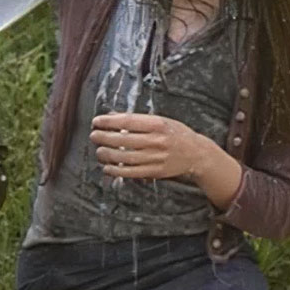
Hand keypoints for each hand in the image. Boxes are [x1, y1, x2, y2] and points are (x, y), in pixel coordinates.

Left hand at [90, 112, 212, 180]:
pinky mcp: (156, 172)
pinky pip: (132, 172)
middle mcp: (156, 141)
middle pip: (123, 140)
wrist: (197, 154)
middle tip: (93, 136)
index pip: (127, 122)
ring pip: (125, 157)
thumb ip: (137, 119)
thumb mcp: (160, 120)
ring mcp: (156, 158)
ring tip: (98, 151)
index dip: (109, 122)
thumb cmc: (176, 133)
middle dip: (104, 137)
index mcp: (157, 124)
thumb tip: (111, 116)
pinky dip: (117, 171)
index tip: (96, 121)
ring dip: (107, 155)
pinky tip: (107, 167)